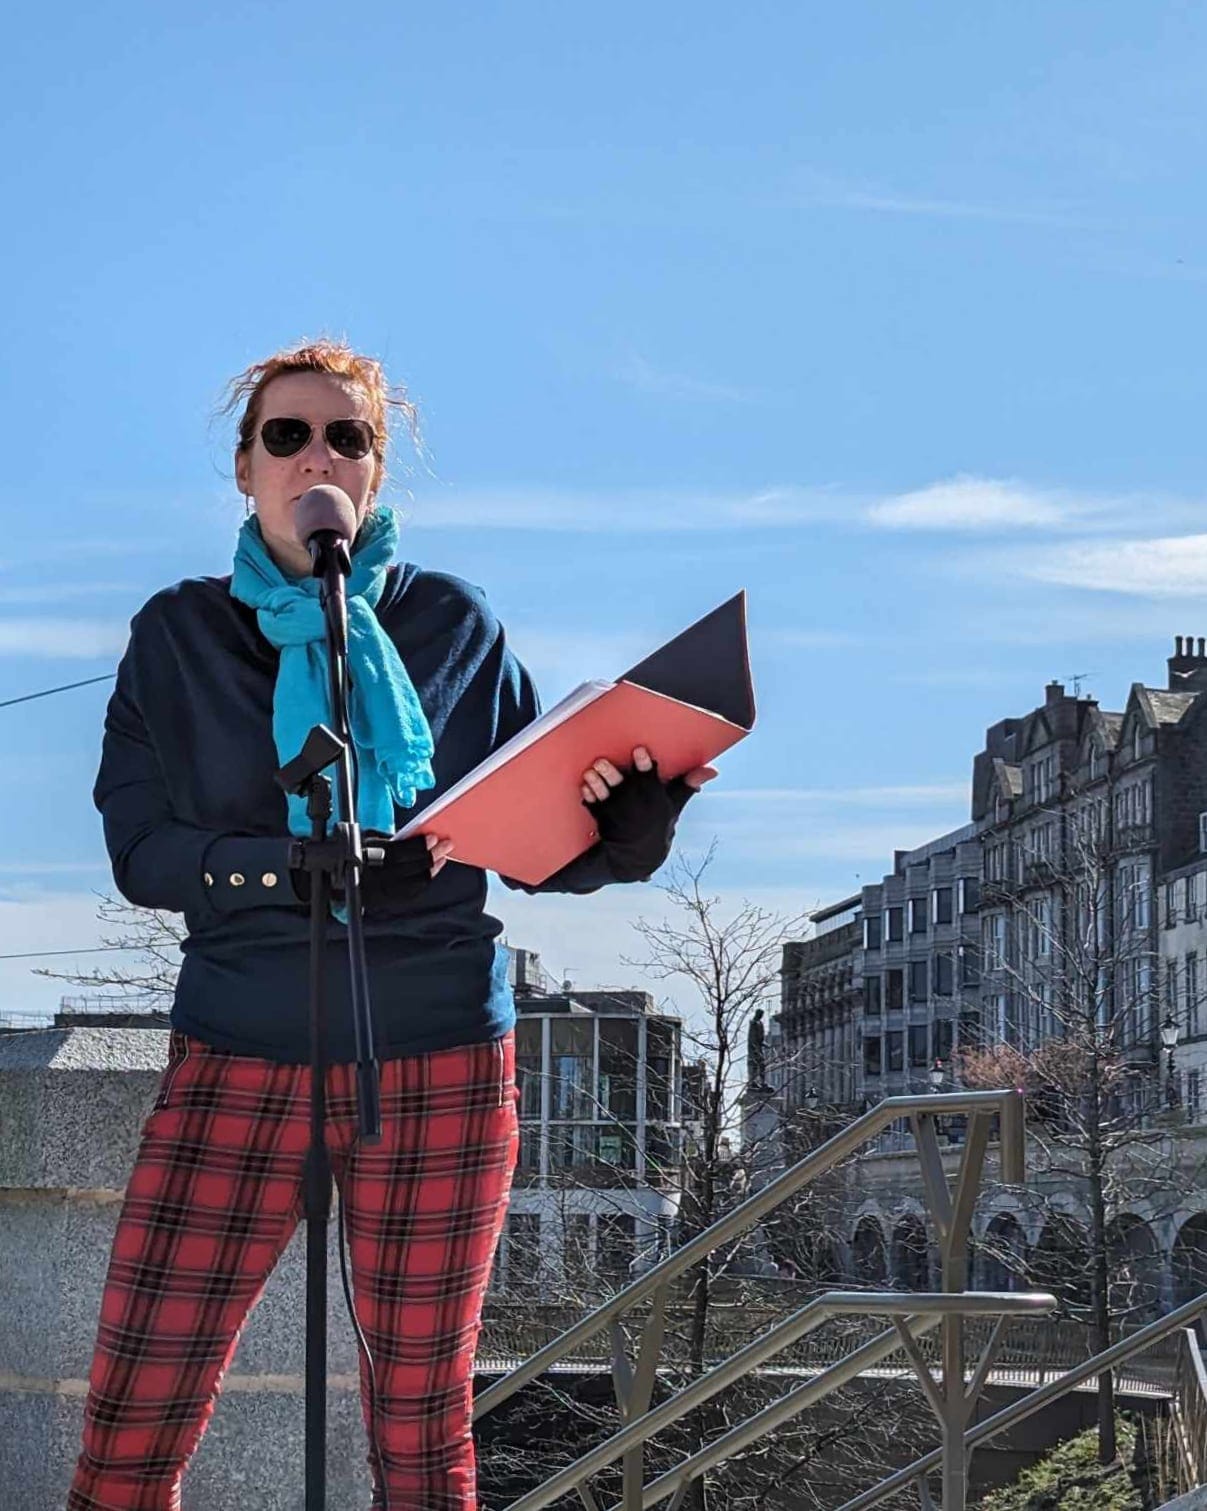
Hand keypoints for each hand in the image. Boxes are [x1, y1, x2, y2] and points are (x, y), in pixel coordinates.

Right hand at [360, 832, 455, 909]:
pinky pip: (408, 894)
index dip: (417, 845)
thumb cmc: (353, 852)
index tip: (433, 838)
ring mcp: (375, 893)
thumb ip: (391, 839)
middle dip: (430, 856)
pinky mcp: (381, 902)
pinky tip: (430, 873)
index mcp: (363, 857)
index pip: (396, 852)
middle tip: (445, 846)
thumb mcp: (366, 838)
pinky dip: (422, 882)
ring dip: (430, 870)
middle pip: (407, 869)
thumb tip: (417, 837)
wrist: (332, 877)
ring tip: (441, 859)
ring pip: (411, 884)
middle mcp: (369, 878)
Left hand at [581, 746, 716, 881]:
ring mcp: (619, 813)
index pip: (651, 779)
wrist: (639, 856)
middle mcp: (636, 805)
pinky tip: (584, 786)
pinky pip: (595, 806)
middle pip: (623, 786)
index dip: (645, 765)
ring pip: (606, 795)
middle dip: (612, 774)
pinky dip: (590, 797)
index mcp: (654, 798)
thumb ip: (688, 784)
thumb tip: (712, 771)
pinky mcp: (604, 819)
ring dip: (597, 784)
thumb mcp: (675, 805)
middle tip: (602, 762)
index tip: (639, 750)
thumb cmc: (658, 823)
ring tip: (590, 772)